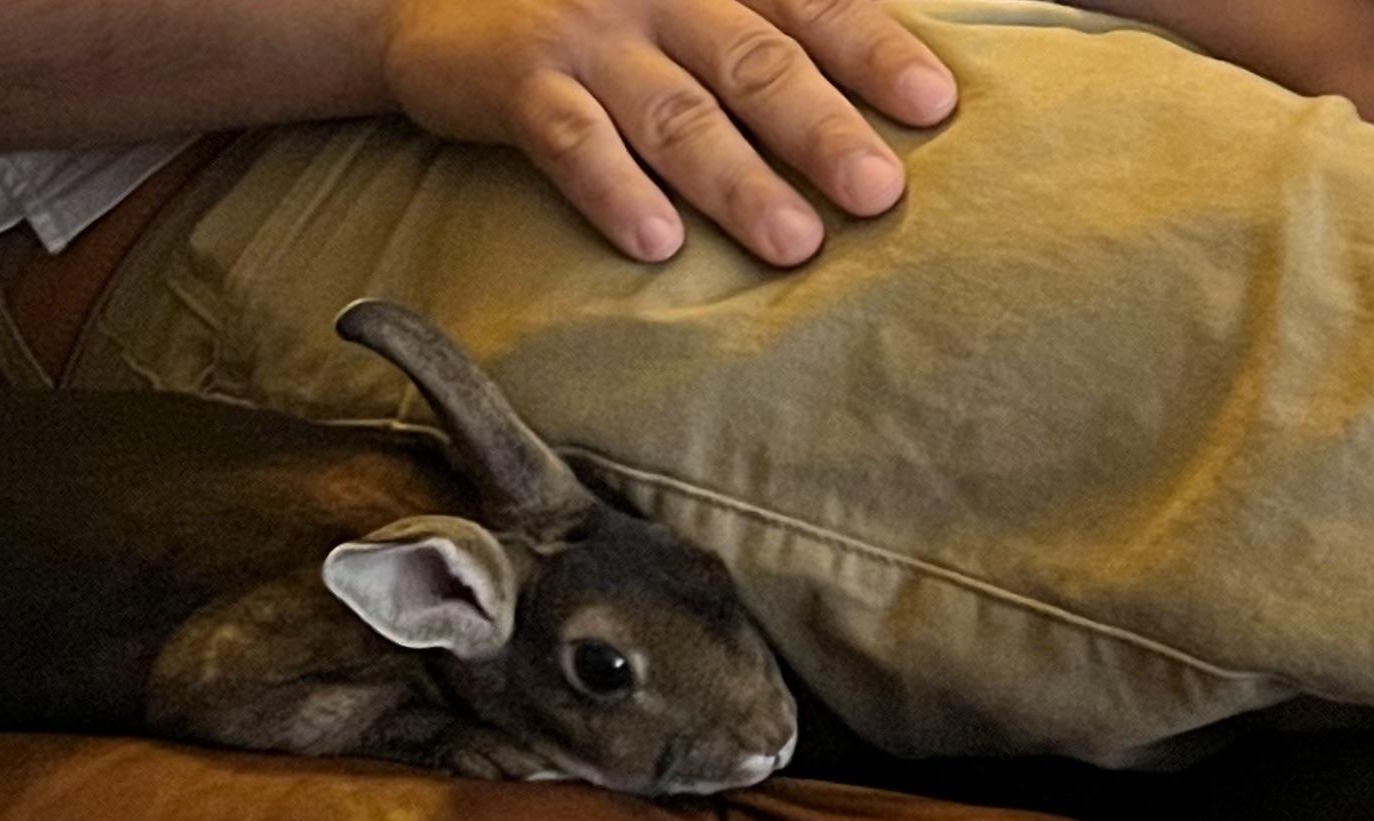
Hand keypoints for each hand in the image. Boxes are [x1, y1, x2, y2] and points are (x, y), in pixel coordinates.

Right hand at [378, 0, 957, 266]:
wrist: (440, 0)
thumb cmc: (599, 12)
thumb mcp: (687, 1)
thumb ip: (765, 33)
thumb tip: (874, 105)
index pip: (812, 4)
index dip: (875, 52)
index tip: (933, 105)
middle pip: (756, 62)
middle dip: (821, 130)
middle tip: (878, 192)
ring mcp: (589, 33)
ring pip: (676, 111)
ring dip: (737, 180)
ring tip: (794, 243)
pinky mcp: (520, 79)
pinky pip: (572, 139)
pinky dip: (614, 190)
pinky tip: (656, 243)